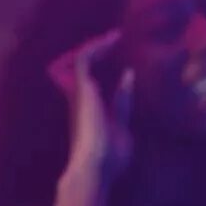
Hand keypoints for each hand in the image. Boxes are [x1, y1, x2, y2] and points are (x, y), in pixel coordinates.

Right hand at [46, 29, 134, 186]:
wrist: (97, 167)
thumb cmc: (110, 157)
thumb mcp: (122, 124)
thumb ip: (122, 101)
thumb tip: (128, 75)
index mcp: (88, 110)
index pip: (89, 82)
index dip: (100, 68)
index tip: (118, 55)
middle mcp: (79, 99)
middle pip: (77, 68)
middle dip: (92, 52)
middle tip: (111, 40)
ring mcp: (79, 93)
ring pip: (79, 60)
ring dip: (94, 47)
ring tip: (112, 38)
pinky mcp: (83, 89)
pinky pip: (83, 60)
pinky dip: (95, 48)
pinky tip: (110, 41)